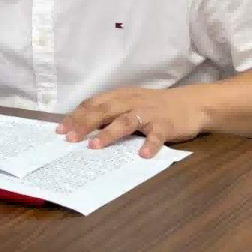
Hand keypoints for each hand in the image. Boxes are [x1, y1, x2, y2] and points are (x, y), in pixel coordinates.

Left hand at [57, 87, 207, 157]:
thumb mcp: (131, 103)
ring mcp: (149, 113)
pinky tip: (142, 155)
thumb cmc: (156, 106)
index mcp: (121, 96)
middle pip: (104, 111)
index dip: (76, 116)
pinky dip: (149, 144)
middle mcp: (132, 101)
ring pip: (126, 121)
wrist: (192, 104)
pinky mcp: (166, 125)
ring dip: (108, 134)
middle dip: (84, 124)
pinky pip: (157, 135)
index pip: (93, 104)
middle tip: (69, 139)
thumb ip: (111, 112)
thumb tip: (83, 128)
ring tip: (94, 147)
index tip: (60, 130)